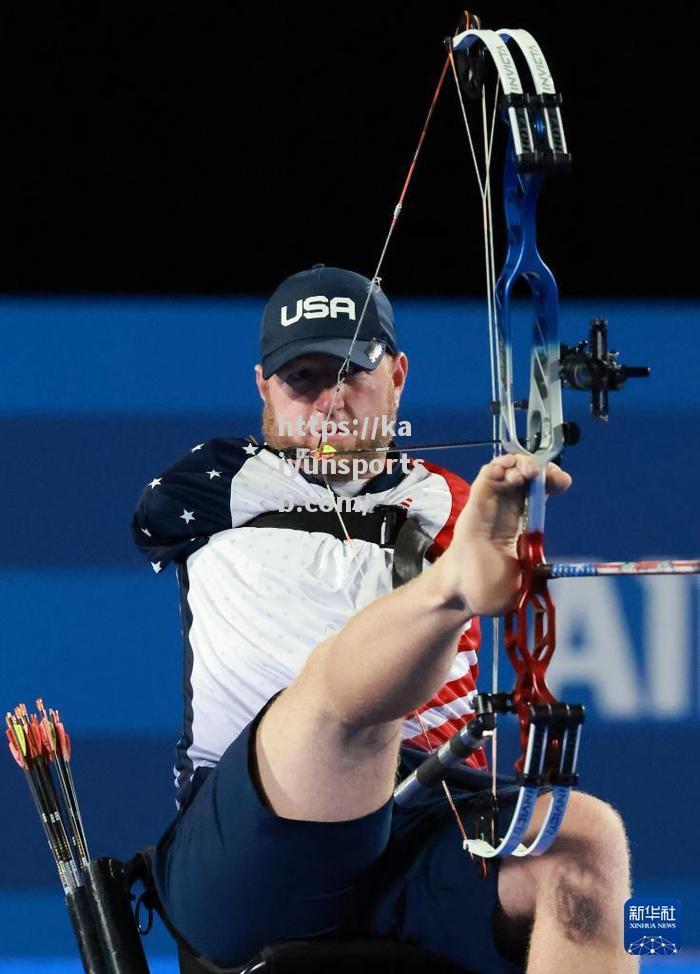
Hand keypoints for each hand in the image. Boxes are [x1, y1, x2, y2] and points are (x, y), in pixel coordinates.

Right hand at [443, 454, 570, 615]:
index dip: (553, 480)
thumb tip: (555, 571)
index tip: (562, 482)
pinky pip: (486, 476)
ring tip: (525, 474)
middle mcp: (508, 508)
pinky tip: (505, 470)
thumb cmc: (489, 587)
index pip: (540, 490)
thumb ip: (540, 571)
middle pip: (526, 473)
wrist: (463, 593)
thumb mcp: (525, 579)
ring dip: (519, 464)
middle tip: (542, 474)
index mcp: (523, 522)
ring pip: (507, 469)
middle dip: (539, 467)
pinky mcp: (475, 503)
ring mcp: (491, 504)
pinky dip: (497, 467)